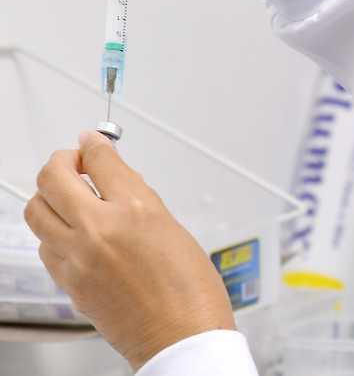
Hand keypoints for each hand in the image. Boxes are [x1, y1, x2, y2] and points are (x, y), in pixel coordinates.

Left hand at [24, 131, 236, 370]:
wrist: (182, 337)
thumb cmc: (191, 292)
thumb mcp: (174, 230)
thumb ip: (140, 201)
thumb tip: (118, 182)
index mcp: (137, 210)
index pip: (100, 159)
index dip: (93, 143)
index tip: (92, 141)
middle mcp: (101, 230)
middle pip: (53, 176)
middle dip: (62, 161)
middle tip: (74, 162)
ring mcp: (79, 258)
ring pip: (36, 209)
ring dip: (48, 195)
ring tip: (65, 195)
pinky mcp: (69, 284)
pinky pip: (44, 246)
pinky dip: (52, 232)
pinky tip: (70, 233)